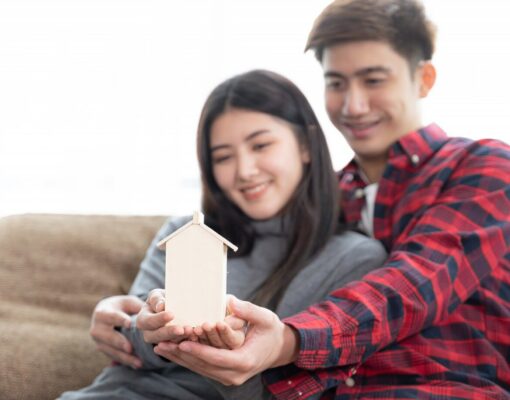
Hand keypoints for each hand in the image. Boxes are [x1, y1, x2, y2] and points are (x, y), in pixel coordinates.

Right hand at [89, 295, 143, 368]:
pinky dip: (126, 361)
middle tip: (130, 348)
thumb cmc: (122, 306)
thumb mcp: (128, 302)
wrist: (107, 314)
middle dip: (119, 342)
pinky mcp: (104, 350)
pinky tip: (137, 365)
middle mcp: (97, 328)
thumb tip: (153, 311)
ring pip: (111, 350)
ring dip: (125, 357)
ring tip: (139, 362)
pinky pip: (114, 357)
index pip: (110, 316)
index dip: (119, 319)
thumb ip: (137, 306)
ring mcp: (99, 341)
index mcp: (102, 313)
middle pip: (108, 336)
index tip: (129, 323)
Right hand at [136, 288, 194, 343]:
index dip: (159, 319)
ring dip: (180, 338)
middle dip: (170, 332)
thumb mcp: (157, 295)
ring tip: (190, 331)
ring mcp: (160, 342)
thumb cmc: (162, 299)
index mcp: (143, 320)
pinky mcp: (171, 346)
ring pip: (168, 343)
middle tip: (182, 329)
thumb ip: (156, 299)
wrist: (171, 306)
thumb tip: (160, 306)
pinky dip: (186, 341)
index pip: (149, 321)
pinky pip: (177, 346)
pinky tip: (195, 336)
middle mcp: (148, 334)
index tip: (171, 314)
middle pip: (157, 336)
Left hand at [153, 296, 299, 385]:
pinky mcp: (223, 375)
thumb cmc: (271, 331)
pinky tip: (171, 350)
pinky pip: (201, 367)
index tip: (183, 341)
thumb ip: (248, 310)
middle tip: (162, 343)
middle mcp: (235, 374)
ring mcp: (228, 377)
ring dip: (179, 358)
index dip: (199, 350)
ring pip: (199, 368)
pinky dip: (186, 359)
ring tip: (160, 347)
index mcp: (245, 360)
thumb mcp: (265, 318)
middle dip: (182, 354)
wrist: (278, 349)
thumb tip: (229, 301)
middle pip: (203, 365)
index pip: (217, 357)